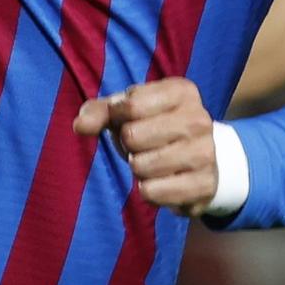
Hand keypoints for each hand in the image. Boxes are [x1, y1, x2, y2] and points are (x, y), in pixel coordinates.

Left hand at [73, 78, 217, 215]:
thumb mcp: (127, 111)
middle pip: (133, 137)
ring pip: (140, 167)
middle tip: (143, 145)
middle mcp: (198, 119)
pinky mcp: (204, 185)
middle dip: (128, 145)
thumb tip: (79, 125)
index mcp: (182, 92)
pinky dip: (148, 191)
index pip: (130, 106)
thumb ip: (99, 112)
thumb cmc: (154, 127)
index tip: (128, 120)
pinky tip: (163, 181)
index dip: (118, 117)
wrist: (198, 159)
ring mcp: (205, 153)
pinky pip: (152, 192)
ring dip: (137, 168)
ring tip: (153, 162)